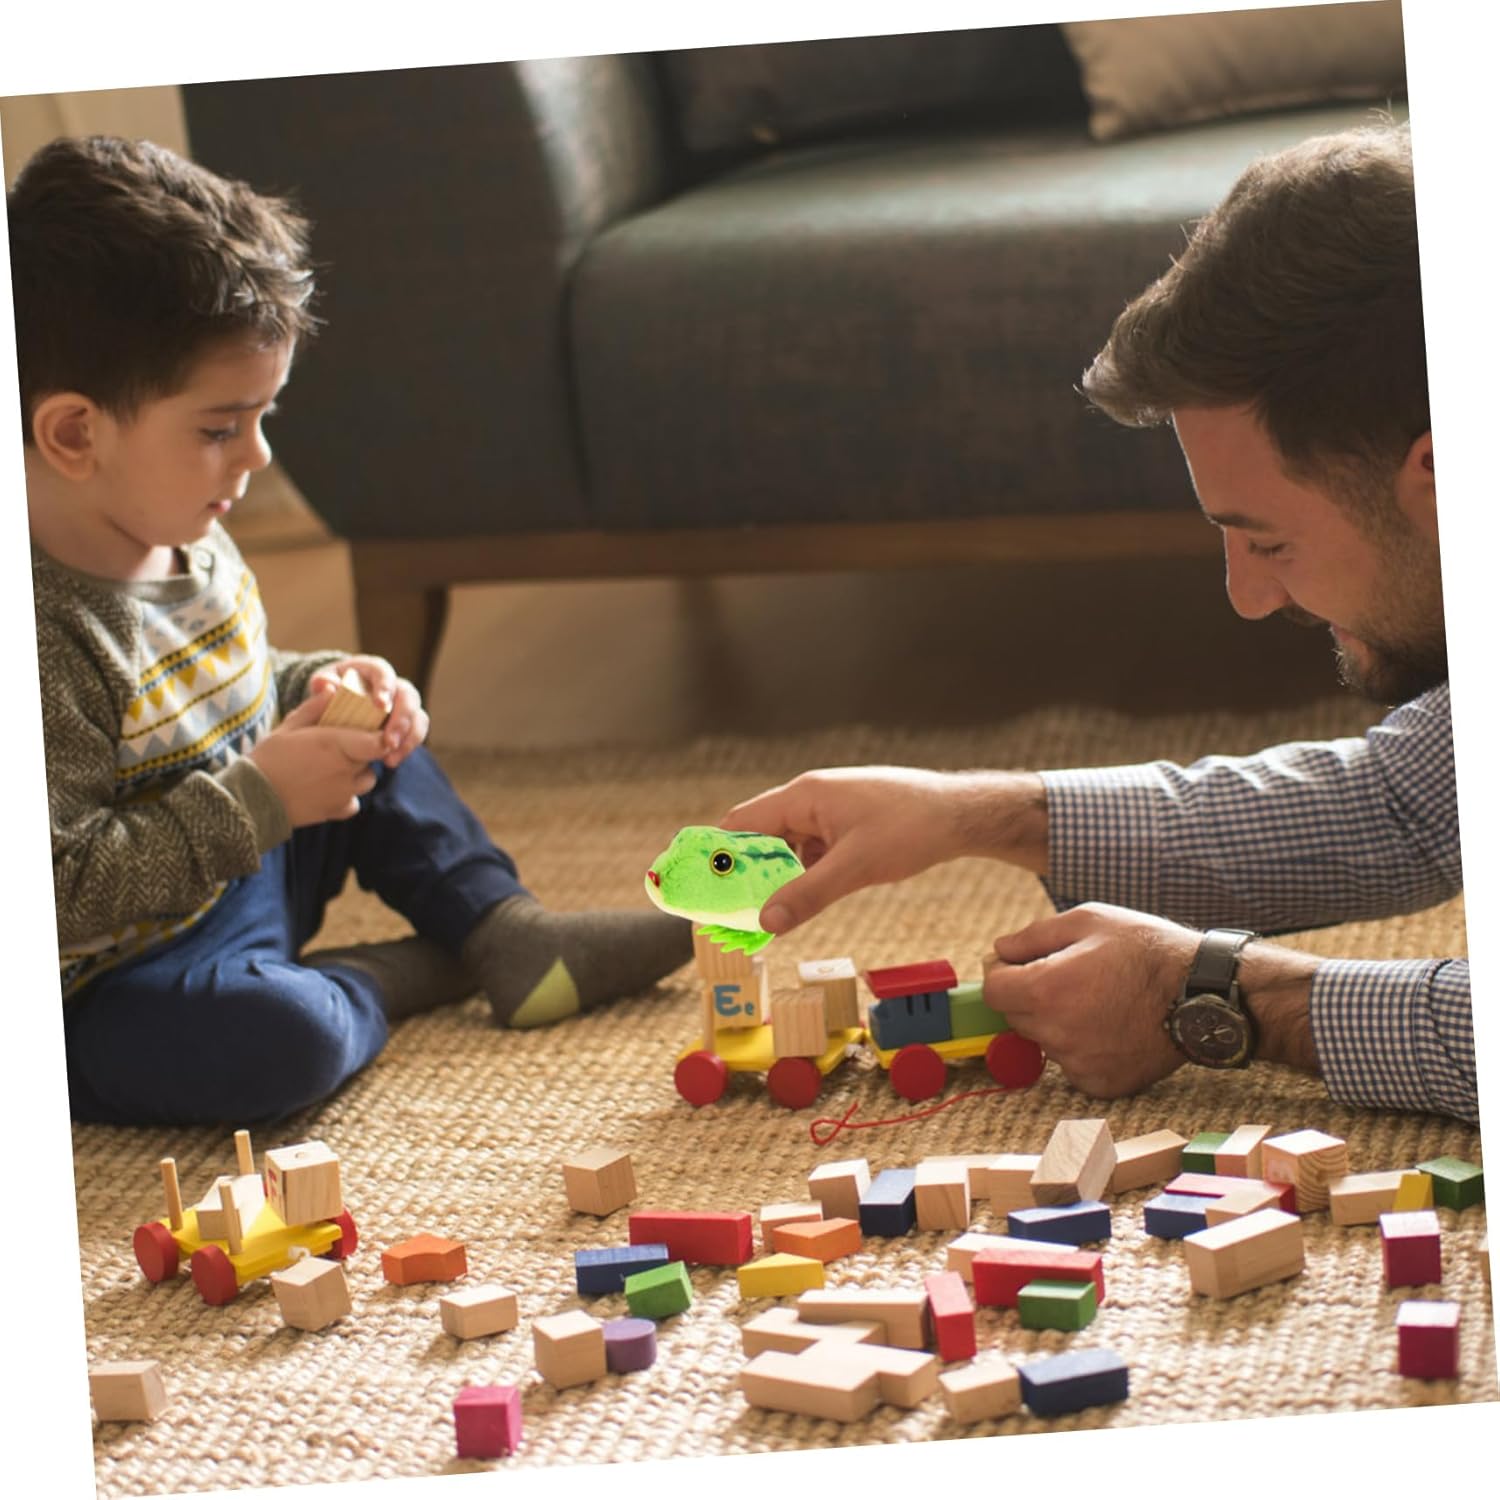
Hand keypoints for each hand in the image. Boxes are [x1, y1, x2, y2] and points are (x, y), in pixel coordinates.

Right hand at [248, 693, 385, 826]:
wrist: (252, 799)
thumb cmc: (268, 758)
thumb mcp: (288, 726)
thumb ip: (314, 708)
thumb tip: (332, 690)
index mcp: (337, 745)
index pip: (380, 741)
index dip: (381, 736)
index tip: (373, 731)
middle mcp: (346, 770)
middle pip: (372, 758)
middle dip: (362, 750)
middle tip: (339, 747)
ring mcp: (343, 793)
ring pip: (367, 780)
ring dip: (357, 773)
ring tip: (333, 767)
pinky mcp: (336, 811)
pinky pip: (353, 802)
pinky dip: (347, 797)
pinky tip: (328, 789)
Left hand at [309, 655, 429, 766]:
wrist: (338, 701)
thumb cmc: (330, 689)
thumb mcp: (322, 683)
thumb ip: (322, 683)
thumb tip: (329, 687)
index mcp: (372, 670)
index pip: (384, 673)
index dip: (385, 687)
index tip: (380, 705)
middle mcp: (393, 684)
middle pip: (408, 696)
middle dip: (402, 720)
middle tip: (389, 742)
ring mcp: (403, 704)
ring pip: (418, 716)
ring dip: (409, 738)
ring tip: (391, 759)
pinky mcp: (407, 721)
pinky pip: (416, 732)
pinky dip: (407, 748)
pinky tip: (391, 761)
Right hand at [722, 765, 1043, 934]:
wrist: (961, 814)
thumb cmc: (911, 828)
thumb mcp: (856, 867)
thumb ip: (808, 895)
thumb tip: (764, 923)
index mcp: (803, 796)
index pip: (740, 824)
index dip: (717, 856)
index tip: (701, 888)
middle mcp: (810, 798)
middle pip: (759, 836)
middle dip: (743, 873)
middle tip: (729, 913)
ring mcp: (829, 811)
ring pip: (786, 846)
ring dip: (774, 876)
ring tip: (760, 914)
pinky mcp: (845, 824)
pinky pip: (809, 849)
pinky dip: (800, 873)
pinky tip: (802, 899)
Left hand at [982, 902, 1196, 1097]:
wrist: (1203, 994)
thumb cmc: (1146, 950)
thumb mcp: (1088, 921)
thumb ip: (1033, 936)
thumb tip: (999, 950)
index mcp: (1046, 989)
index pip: (993, 990)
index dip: (1003, 973)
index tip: (1019, 964)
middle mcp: (1057, 1032)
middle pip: (1016, 1016)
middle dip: (1030, 995)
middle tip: (1070, 977)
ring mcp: (1079, 1063)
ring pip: (1044, 1040)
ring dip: (1057, 1021)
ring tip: (1099, 1000)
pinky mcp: (1100, 1084)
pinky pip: (1072, 1065)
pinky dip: (1082, 1047)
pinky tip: (1111, 1026)